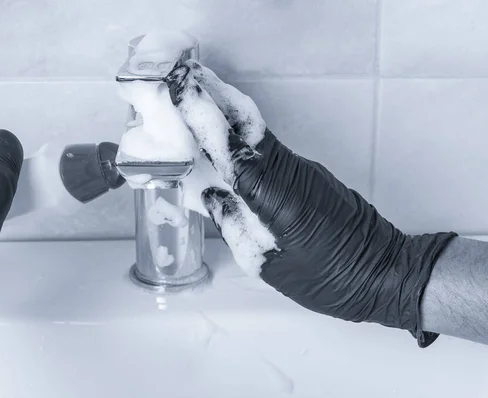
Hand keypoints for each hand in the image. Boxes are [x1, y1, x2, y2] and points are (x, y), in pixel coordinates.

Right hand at [165, 61, 455, 346]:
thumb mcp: (271, 267)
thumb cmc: (331, 281)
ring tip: (197, 95)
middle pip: (249, 130)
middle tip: (187, 76)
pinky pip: (269, 148)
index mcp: (280, 201)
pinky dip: (244, 133)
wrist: (386, 274)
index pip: (236, 154)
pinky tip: (226, 130)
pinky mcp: (309, 175)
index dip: (209, 124)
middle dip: (217, 100)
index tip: (185, 95)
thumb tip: (213, 196)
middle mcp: (293, 175)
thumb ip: (236, 228)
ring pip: (259, 135)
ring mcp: (304, 171)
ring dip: (229, 112)